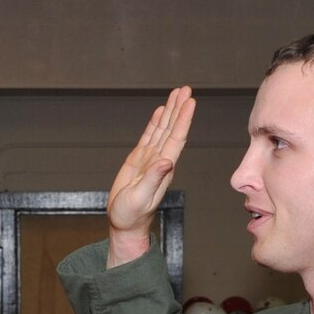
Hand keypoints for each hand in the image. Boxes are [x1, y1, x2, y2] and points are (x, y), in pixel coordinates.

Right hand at [106, 86, 194, 267]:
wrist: (124, 223)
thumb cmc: (132, 215)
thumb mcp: (141, 198)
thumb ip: (153, 179)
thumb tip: (166, 161)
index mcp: (163, 168)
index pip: (176, 138)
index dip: (183, 120)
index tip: (189, 102)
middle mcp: (160, 160)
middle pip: (172, 129)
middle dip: (179, 109)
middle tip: (186, 89)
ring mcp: (150, 159)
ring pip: (162, 130)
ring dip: (170, 112)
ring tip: (176, 94)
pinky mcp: (139, 161)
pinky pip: (149, 137)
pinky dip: (155, 122)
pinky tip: (160, 111)